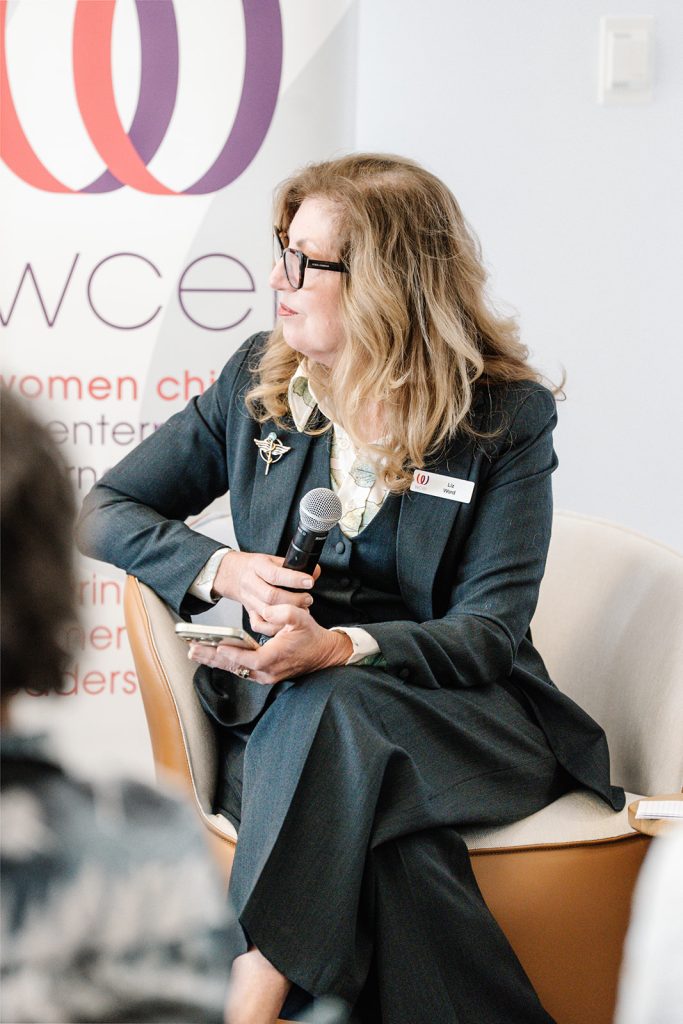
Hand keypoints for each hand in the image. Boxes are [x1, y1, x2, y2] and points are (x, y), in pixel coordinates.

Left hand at [187, 604, 352, 684]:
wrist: (323, 653)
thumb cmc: (311, 637)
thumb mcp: (301, 619)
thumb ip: (285, 612)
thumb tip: (267, 610)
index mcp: (274, 658)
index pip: (248, 658)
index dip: (232, 653)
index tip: (217, 646)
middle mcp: (267, 671)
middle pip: (234, 666)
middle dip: (212, 657)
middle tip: (192, 649)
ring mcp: (264, 675)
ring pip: (234, 668)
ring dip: (214, 659)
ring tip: (195, 651)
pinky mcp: (262, 674)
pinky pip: (239, 669)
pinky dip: (224, 661)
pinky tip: (211, 654)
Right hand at [212, 551, 320, 634]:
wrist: (232, 574)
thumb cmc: (256, 567)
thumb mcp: (273, 559)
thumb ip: (293, 565)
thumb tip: (314, 571)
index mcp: (257, 566)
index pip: (275, 574)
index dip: (294, 580)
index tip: (309, 582)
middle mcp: (250, 583)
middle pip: (271, 596)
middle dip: (294, 600)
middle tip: (307, 599)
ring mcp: (248, 599)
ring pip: (267, 611)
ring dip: (287, 614)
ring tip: (302, 610)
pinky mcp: (248, 612)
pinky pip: (260, 624)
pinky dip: (276, 626)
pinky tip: (287, 623)